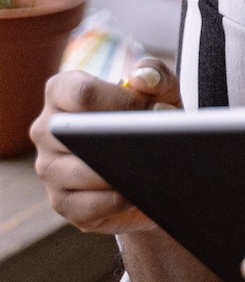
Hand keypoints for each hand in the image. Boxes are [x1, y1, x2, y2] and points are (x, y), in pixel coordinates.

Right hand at [31, 57, 180, 233]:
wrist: (154, 155)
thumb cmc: (150, 113)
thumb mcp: (161, 89)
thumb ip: (154, 74)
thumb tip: (141, 79)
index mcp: (63, 91)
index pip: (81, 92)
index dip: (120, 101)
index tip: (152, 110)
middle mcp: (47, 129)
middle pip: (75, 134)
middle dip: (120, 139)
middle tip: (155, 141)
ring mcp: (49, 167)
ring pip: (78, 173)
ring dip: (118, 171)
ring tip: (149, 167)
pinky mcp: (62, 201)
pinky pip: (83, 207)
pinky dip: (114, 202)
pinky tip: (136, 193)